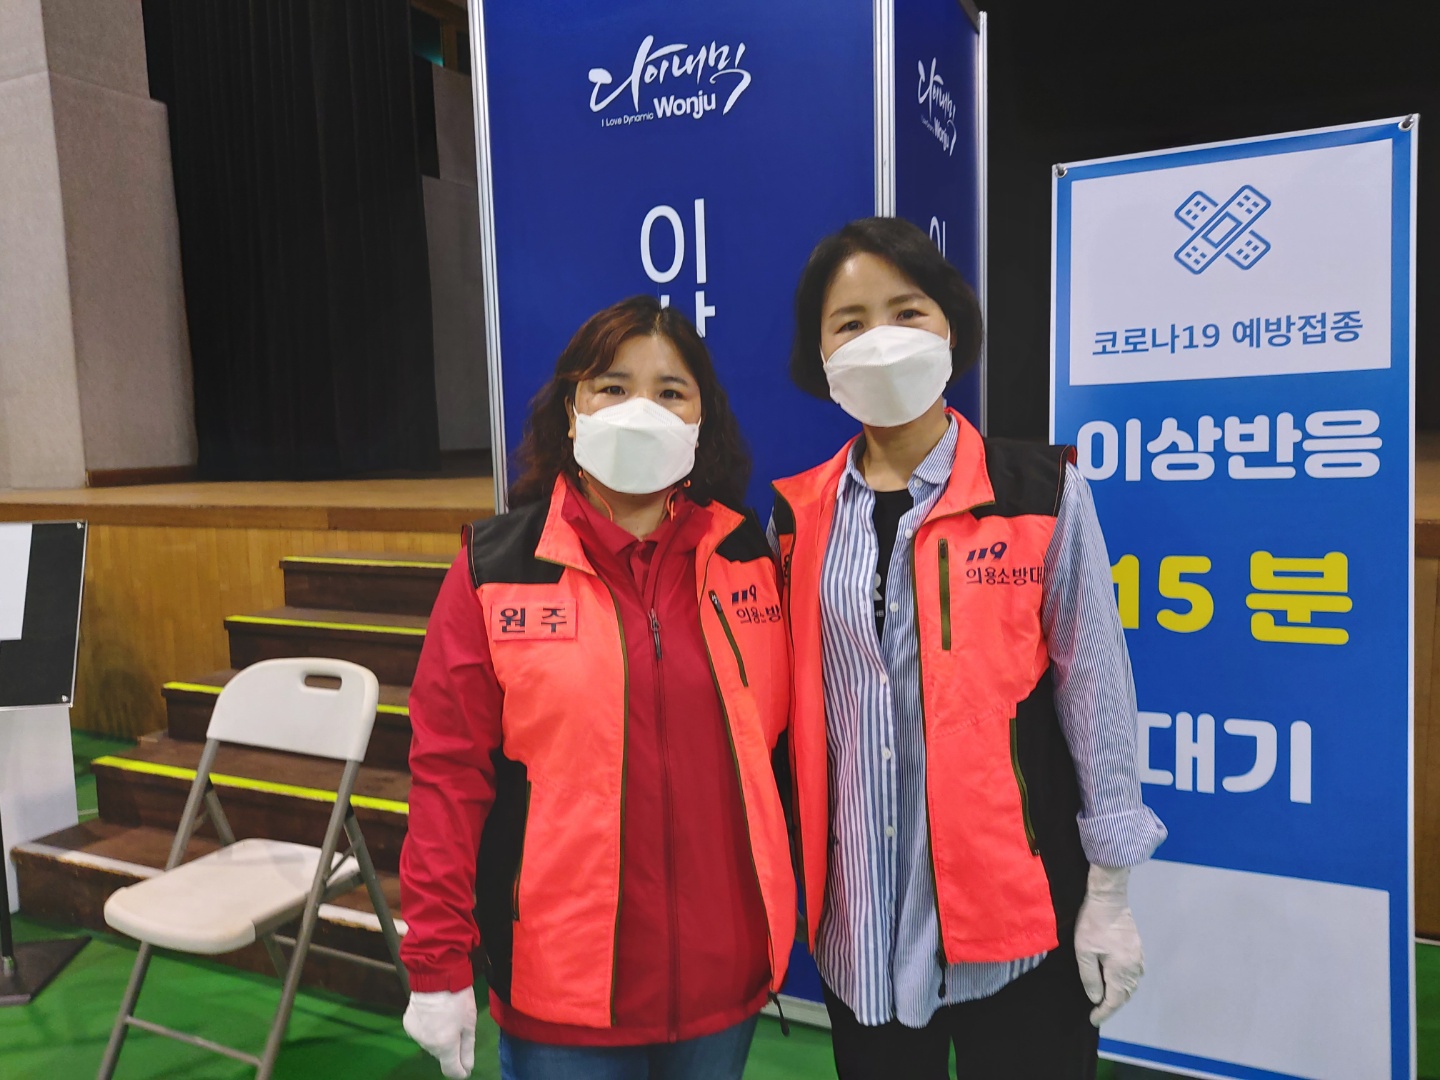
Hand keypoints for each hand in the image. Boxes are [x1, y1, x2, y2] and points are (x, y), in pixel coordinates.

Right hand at [403, 988, 476, 1078]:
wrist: (435, 976)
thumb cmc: (458, 997)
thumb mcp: (469, 1023)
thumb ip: (467, 1049)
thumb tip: (467, 1068)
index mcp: (445, 1045)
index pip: (450, 1070)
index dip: (460, 1071)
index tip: (465, 1067)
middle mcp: (427, 1044)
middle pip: (441, 1054)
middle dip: (450, 1047)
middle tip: (458, 1026)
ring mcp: (415, 1035)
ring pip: (431, 1043)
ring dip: (438, 1036)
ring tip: (445, 1016)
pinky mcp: (408, 1025)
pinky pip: (421, 1033)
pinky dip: (428, 1028)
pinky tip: (432, 1014)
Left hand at [1074, 865, 1143, 1025]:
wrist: (1108, 898)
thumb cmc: (1093, 925)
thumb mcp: (1084, 952)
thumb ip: (1090, 978)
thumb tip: (1096, 998)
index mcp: (1122, 970)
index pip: (1115, 1000)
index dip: (1104, 1012)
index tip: (1093, 1019)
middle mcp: (1134, 967)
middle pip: (1126, 994)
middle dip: (1113, 1005)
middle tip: (1098, 1011)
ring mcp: (1138, 956)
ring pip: (1132, 984)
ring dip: (1121, 995)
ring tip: (1106, 999)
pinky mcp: (1136, 947)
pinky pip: (1134, 973)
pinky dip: (1126, 982)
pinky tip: (1117, 980)